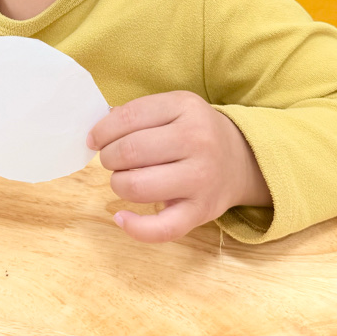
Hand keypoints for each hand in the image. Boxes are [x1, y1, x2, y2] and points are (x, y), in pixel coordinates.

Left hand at [87, 91, 271, 242]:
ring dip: (118, 184)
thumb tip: (96, 134)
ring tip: (124, 180)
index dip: (102, 131)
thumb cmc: (195, 132)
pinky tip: (121, 217)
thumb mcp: (174, 108)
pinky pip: (161, 228)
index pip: (129, 117)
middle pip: (130, 151)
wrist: (242, 160)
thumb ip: (138, 114)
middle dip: (109, 158)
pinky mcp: (201, 211)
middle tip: (113, 160)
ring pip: (137, 187)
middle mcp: (197, 140)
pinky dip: (133, 227)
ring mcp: (201, 178)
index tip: (94, 140)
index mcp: (186, 107)